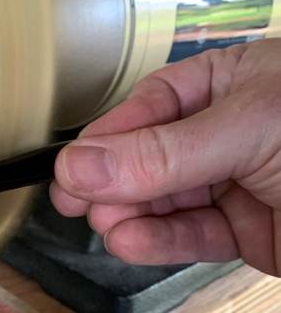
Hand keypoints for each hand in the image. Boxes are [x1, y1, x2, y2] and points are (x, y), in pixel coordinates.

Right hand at [51, 39, 280, 275]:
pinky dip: (159, 239)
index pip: (151, 106)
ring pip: (165, 196)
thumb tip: (85, 163)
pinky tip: (131, 239)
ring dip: (130, 211)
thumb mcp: (250, 130)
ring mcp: (236, 181)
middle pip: (150, 153)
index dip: (109, 135)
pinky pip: (191, 232)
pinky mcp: (247, 229)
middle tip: (72, 197)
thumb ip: (164, 153)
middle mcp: (228, 130)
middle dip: (112, 177)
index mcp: (231, 83)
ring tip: (103, 222)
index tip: (73, 162)